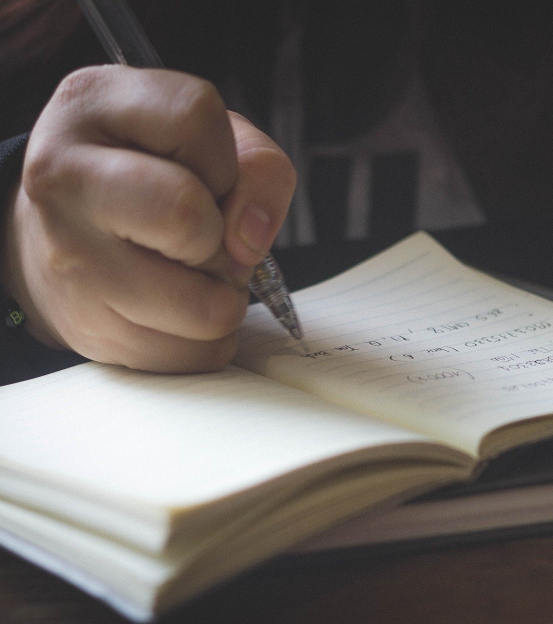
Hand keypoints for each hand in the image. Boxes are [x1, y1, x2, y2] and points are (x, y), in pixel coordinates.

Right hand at [1, 65, 295, 372]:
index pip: (195, 118)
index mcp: (93, 104)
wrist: (61, 238)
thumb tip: (252, 236)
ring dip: (223, 296)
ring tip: (190, 272)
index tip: (205, 174)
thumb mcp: (208, 141)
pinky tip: (174, 307)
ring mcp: (70, 261)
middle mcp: (63, 178)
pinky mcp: (90, 332)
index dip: (225, 156)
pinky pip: (198, 355)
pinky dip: (207, 338)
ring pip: (205, 307)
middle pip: (188, 217)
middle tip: (203, 234)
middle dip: (222, 235)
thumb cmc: (151, 178)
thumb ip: (258, 167)